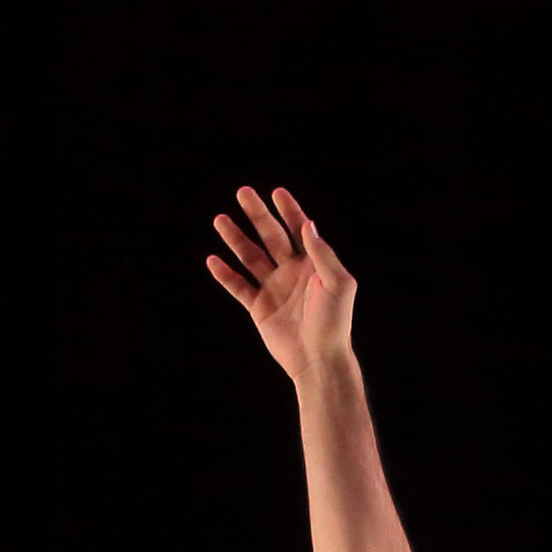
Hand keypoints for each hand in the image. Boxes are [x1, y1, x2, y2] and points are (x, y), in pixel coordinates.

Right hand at [205, 185, 357, 380]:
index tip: (277, 192)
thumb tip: (308, 224)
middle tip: (242, 192)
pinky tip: (213, 260)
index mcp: (313, 264)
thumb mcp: (338, 284)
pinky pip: (238, 287)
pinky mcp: (259, 307)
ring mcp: (274, 288)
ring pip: (250, 257)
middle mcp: (291, 271)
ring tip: (219, 219)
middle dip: (257, 214)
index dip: (289, 210)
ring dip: (235, 238)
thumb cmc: (335, 322)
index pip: (299, 229)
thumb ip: (323, 254)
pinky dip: (225, 275)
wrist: (319, 359)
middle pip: (271, 236)